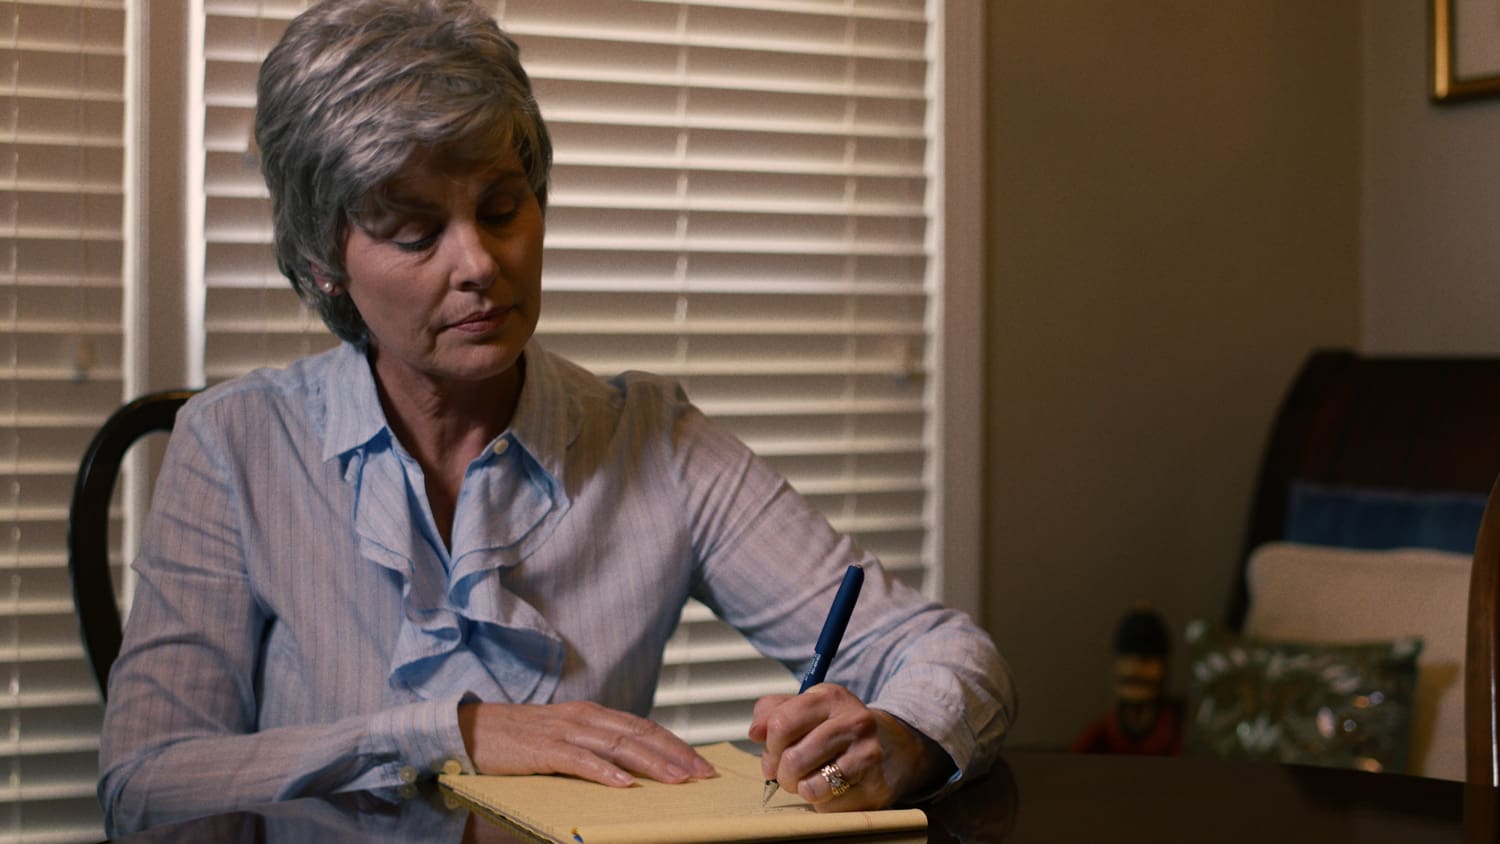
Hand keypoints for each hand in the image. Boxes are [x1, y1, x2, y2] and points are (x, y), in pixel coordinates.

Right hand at [458, 701, 713, 787]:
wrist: (470, 729)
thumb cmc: (518, 738)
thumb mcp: (563, 736)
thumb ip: (594, 745)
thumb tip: (630, 767)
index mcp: (591, 713)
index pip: (643, 726)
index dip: (674, 743)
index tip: (699, 763)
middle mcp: (583, 717)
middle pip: (639, 734)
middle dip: (674, 754)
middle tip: (701, 774)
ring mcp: (563, 731)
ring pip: (617, 745)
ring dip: (650, 763)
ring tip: (676, 779)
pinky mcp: (542, 748)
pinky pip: (579, 760)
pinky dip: (604, 771)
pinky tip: (623, 784)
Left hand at [749, 684, 952, 811]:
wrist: (894, 747)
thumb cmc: (837, 728)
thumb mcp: (808, 708)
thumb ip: (773, 712)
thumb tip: (754, 733)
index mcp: (832, 697)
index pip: (781, 724)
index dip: (769, 746)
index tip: (773, 752)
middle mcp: (854, 722)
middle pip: (792, 760)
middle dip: (781, 773)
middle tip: (787, 772)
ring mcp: (868, 756)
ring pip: (809, 788)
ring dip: (800, 790)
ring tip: (808, 780)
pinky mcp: (875, 788)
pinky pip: (828, 808)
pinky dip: (822, 804)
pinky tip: (832, 789)